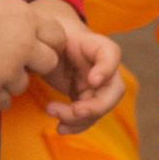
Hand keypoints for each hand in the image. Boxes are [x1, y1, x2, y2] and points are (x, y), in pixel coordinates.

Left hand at [20, 0, 122, 128]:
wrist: (49, 44)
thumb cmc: (51, 34)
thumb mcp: (51, 30)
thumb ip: (51, 38)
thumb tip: (44, 56)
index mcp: (97, 45)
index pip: (111, 53)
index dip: (106, 69)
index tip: (92, 80)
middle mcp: (102, 68)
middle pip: (114, 91)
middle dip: (96, 106)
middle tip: (75, 111)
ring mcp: (96, 86)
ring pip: (99, 109)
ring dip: (79, 119)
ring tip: (53, 113)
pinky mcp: (84, 99)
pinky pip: (86, 117)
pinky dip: (75, 126)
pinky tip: (60, 128)